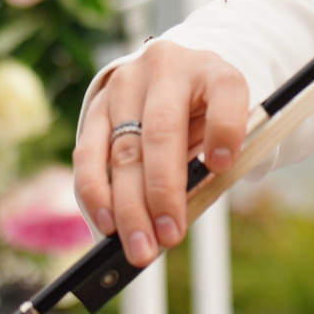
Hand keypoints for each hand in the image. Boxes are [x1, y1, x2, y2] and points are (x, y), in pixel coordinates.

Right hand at [72, 40, 251, 267]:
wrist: (175, 76)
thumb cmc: (206, 114)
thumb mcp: (223, 127)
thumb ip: (212, 160)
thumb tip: (179, 215)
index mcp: (214, 71)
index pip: (225, 94)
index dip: (225, 129)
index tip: (221, 165)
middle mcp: (167, 68)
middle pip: (162, 133)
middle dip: (163, 192)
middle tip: (169, 237)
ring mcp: (127, 83)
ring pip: (124, 149)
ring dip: (128, 205)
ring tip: (139, 245)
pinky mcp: (98, 103)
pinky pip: (89, 152)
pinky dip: (95, 192)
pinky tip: (105, 222)